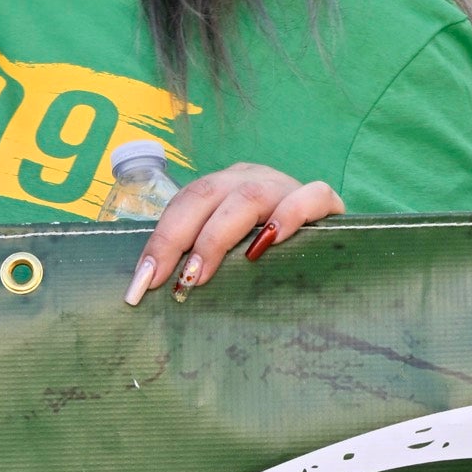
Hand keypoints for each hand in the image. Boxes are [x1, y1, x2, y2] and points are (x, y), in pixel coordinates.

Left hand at [124, 164, 344, 305]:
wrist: (332, 243)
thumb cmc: (271, 256)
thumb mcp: (231, 252)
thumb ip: (202, 260)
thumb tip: (155, 293)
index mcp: (224, 187)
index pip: (183, 203)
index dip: (159, 240)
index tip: (140, 285)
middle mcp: (250, 178)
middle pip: (206, 194)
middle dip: (177, 239)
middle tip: (166, 283)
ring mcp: (286, 184)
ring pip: (248, 196)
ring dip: (217, 236)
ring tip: (201, 275)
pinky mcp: (324, 199)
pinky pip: (310, 196)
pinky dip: (290, 215)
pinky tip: (273, 243)